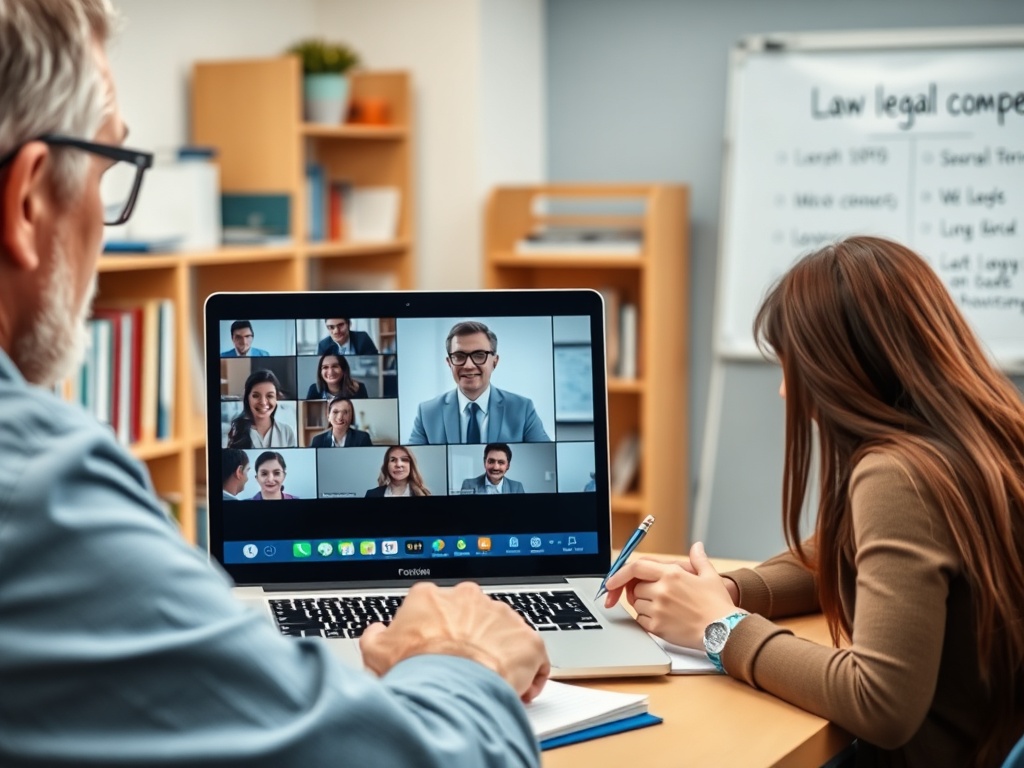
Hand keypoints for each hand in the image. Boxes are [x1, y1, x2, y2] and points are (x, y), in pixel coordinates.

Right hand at [360, 581, 549, 702]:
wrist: (451, 686)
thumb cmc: (415, 669)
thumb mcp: (376, 652)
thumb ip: (374, 636)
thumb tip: (376, 632)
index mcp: (432, 597)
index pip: (434, 608)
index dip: (435, 632)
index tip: (436, 650)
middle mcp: (468, 598)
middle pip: (471, 615)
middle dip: (468, 638)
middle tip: (461, 666)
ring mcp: (501, 615)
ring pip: (501, 632)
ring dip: (496, 653)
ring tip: (486, 681)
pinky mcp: (526, 638)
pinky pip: (531, 655)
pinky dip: (527, 672)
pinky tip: (514, 689)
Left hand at [602, 541, 739, 648]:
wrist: (725, 631)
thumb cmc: (718, 605)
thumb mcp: (710, 576)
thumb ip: (699, 559)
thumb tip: (697, 546)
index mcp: (672, 574)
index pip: (636, 567)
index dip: (620, 573)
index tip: (611, 580)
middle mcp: (662, 590)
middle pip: (635, 587)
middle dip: (638, 591)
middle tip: (652, 595)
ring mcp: (658, 609)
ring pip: (636, 604)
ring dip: (643, 606)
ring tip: (665, 608)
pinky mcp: (658, 627)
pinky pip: (641, 621)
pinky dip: (646, 620)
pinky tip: (663, 620)